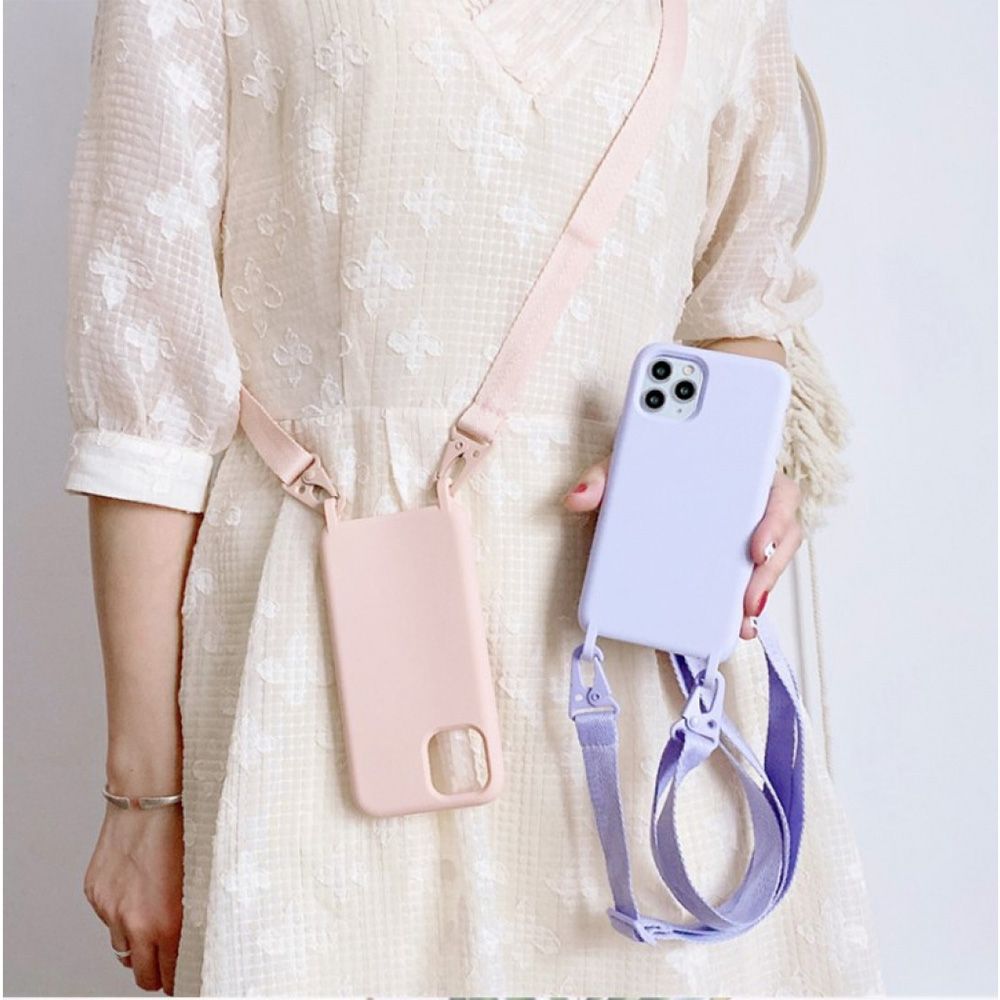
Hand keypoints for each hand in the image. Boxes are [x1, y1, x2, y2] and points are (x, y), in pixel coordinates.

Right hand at [83, 802, 183, 993]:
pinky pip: (108, 918)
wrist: (149, 798)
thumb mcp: (199, 878)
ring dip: (137, 943)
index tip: (185, 977)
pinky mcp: (95, 893)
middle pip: (141, 975)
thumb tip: (195, 939)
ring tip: (154, 923)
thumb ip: (191, 915)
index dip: (178, 979)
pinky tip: (138, 890)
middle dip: (156, 972)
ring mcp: (110, 909)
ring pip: (122, 947)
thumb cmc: (183, 829)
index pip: (169, 976)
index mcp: (165, 922)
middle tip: (169, 964)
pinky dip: (121, 914)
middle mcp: (134, 922)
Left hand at [562, 456, 802, 639]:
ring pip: (770, 563)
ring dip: (761, 591)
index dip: (775, 518)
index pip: (774, 489)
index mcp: (736, 470)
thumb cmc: (644, 469)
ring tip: (742, 619)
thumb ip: (602, 476)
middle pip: (781, 534)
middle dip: (771, 569)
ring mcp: (744, 535)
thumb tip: (578, 496)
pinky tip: (735, 626)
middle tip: (748, 597)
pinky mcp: (732, 563)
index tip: (755, 547)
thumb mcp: (624, 466)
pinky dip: (744, 607)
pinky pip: (750, 584)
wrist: (634, 486)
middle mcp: (749, 504)